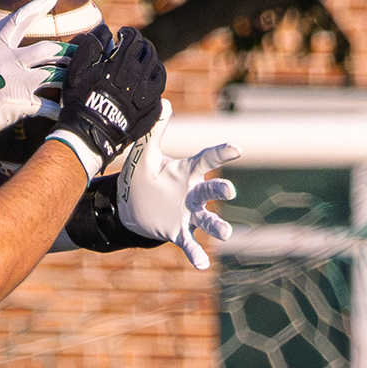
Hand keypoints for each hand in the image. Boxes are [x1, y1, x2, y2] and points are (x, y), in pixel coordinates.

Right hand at [0, 0, 87, 139]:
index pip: (20, 20)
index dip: (37, 7)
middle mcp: (13, 61)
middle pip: (49, 50)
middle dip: (66, 52)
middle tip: (78, 53)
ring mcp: (21, 82)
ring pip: (55, 75)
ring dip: (68, 77)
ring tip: (79, 80)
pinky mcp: (23, 104)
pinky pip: (48, 106)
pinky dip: (58, 108)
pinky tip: (66, 111)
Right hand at [50, 26, 165, 176]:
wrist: (88, 135)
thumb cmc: (80, 101)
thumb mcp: (77, 69)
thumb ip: (91, 45)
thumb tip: (104, 30)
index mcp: (124, 63)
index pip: (134, 38)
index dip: (128, 33)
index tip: (121, 35)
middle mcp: (141, 77)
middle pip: (150, 53)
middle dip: (142, 46)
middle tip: (134, 47)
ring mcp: (148, 95)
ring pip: (159, 72)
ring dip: (152, 64)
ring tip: (144, 65)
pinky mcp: (150, 112)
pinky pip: (159, 94)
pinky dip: (153, 86)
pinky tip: (145, 87)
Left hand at [116, 102, 239, 270]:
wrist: (130, 206)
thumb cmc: (143, 177)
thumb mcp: (146, 154)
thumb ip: (155, 131)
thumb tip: (163, 102)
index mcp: (187, 172)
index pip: (207, 160)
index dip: (221, 154)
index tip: (236, 148)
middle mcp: (192, 193)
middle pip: (210, 191)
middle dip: (220, 191)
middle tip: (229, 192)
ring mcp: (188, 214)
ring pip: (207, 219)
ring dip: (217, 225)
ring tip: (227, 233)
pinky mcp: (178, 231)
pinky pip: (189, 243)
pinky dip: (196, 254)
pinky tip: (203, 264)